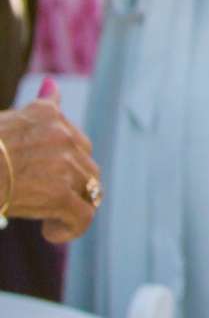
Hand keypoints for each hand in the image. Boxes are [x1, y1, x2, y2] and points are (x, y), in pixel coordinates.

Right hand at [1, 85, 99, 241]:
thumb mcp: (8, 121)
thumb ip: (39, 106)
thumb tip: (52, 85)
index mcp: (49, 115)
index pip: (76, 142)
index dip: (66, 166)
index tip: (44, 181)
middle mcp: (63, 134)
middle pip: (87, 166)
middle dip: (71, 187)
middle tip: (44, 203)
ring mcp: (64, 163)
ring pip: (90, 190)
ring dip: (72, 208)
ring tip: (47, 221)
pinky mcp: (59, 193)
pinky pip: (83, 215)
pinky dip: (71, 228)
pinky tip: (49, 232)